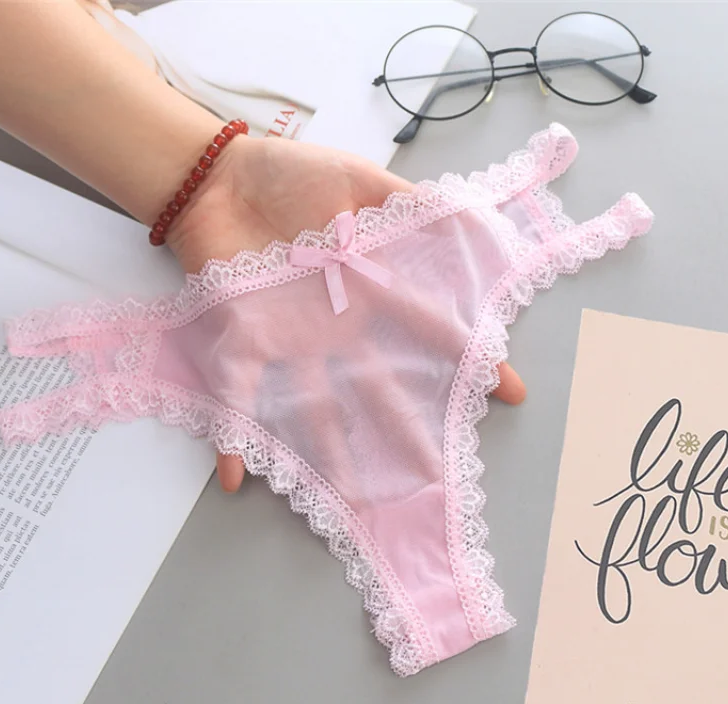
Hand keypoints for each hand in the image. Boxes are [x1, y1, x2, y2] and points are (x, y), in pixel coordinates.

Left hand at [166, 135, 526, 492]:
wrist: (221, 178)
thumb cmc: (290, 177)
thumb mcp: (356, 181)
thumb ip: (402, 202)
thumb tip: (468, 216)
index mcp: (368, 290)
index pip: (428, 328)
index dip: (467, 357)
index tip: (507, 390)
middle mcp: (336, 328)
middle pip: (377, 387)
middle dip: (404, 429)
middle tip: (431, 473)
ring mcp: (291, 342)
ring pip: (315, 408)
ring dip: (331, 455)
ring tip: (351, 501)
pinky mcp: (244, 342)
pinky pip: (237, 395)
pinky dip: (231, 435)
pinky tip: (235, 480)